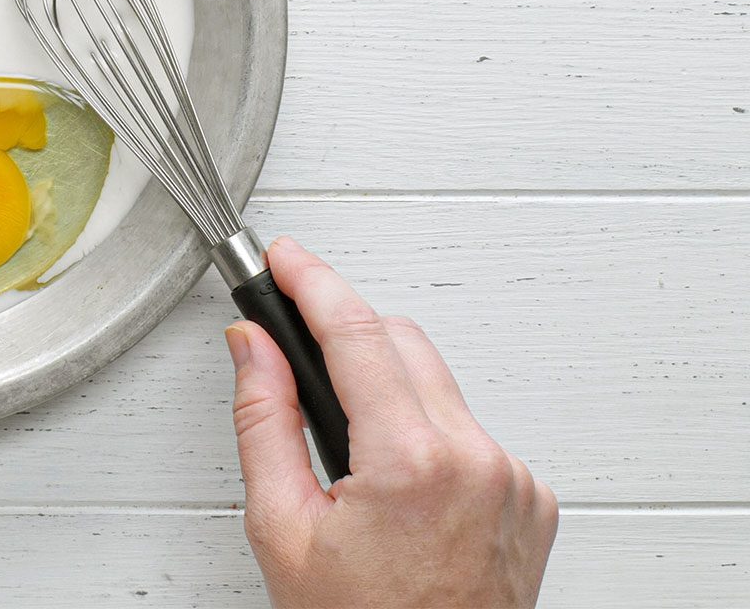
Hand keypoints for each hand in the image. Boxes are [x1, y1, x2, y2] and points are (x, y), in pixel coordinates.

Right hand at [228, 237, 557, 608]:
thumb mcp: (281, 527)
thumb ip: (263, 420)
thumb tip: (253, 345)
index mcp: (413, 463)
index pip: (357, 334)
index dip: (314, 282)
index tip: (285, 258)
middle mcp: (478, 461)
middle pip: (401, 342)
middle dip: (345, 331)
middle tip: (293, 338)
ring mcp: (513, 480)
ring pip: (436, 383)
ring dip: (386, 385)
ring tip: (344, 440)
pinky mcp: (532, 499)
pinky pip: (468, 429)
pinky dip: (426, 432)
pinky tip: (394, 477)